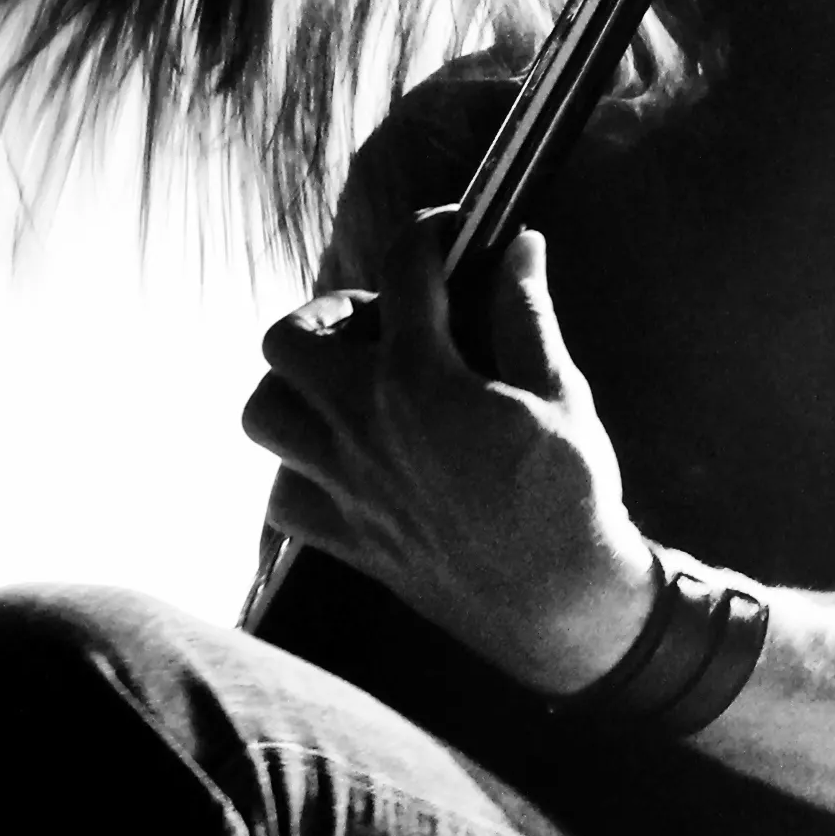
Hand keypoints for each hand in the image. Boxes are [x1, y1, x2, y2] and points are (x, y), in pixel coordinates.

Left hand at [239, 212, 648, 693]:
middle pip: (286, 338)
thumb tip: (520, 247)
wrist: (562, 605)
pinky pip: (280, 494)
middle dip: (326, 315)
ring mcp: (345, 485)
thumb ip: (526, 314)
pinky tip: (343, 461)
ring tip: (345, 389)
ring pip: (264, 413)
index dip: (426, 234)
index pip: (403, 272)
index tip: (446, 230)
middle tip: (378, 325)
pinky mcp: (344, 538)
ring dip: (295, 389)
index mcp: (421, 379)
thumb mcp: (561, 394)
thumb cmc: (570, 497)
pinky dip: (297, 471)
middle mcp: (365, 426)